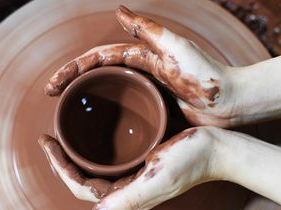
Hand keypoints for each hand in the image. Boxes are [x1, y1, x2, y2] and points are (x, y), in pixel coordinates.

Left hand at [39, 127, 217, 209]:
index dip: (60, 168)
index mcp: (127, 193)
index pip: (81, 186)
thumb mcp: (158, 180)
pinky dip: (93, 151)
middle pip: (82, 179)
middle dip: (61, 162)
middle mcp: (126, 187)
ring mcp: (133, 175)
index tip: (47, 143)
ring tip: (61, 140)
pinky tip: (90, 139)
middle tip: (47, 140)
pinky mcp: (141, 164)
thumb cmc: (190, 161)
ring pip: (93, 170)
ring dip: (74, 157)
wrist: (214, 149)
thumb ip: (127, 199)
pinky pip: (109, 161)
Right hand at [44, 5, 236, 127]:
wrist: (228, 102)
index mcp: (140, 56)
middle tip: (52, 96)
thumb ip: (147, 30)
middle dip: (72, 81)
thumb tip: (117, 10)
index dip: (74, 68)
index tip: (53, 84)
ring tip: (65, 110)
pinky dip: (107, 116)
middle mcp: (139, 71)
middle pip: (97, 74)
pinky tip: (97, 127)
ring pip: (108, 92)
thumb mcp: (175, 47)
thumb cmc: (205, 74)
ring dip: (85, 97)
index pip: (98, 59)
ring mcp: (144, 91)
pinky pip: (124, 111)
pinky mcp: (152, 108)